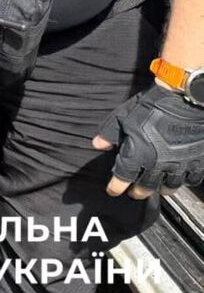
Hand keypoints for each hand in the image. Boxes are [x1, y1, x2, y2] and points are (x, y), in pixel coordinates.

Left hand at [93, 83, 203, 198]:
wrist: (185, 99)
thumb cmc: (154, 105)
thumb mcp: (124, 116)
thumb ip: (110, 133)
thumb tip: (98, 145)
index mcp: (138, 154)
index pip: (123, 178)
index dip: (116, 187)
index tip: (112, 190)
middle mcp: (159, 164)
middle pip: (146, 187)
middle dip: (138, 191)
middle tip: (134, 192)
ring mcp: (180, 164)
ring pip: (170, 187)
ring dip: (161, 189)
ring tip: (156, 187)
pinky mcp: (197, 161)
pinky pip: (191, 179)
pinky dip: (184, 181)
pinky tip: (180, 178)